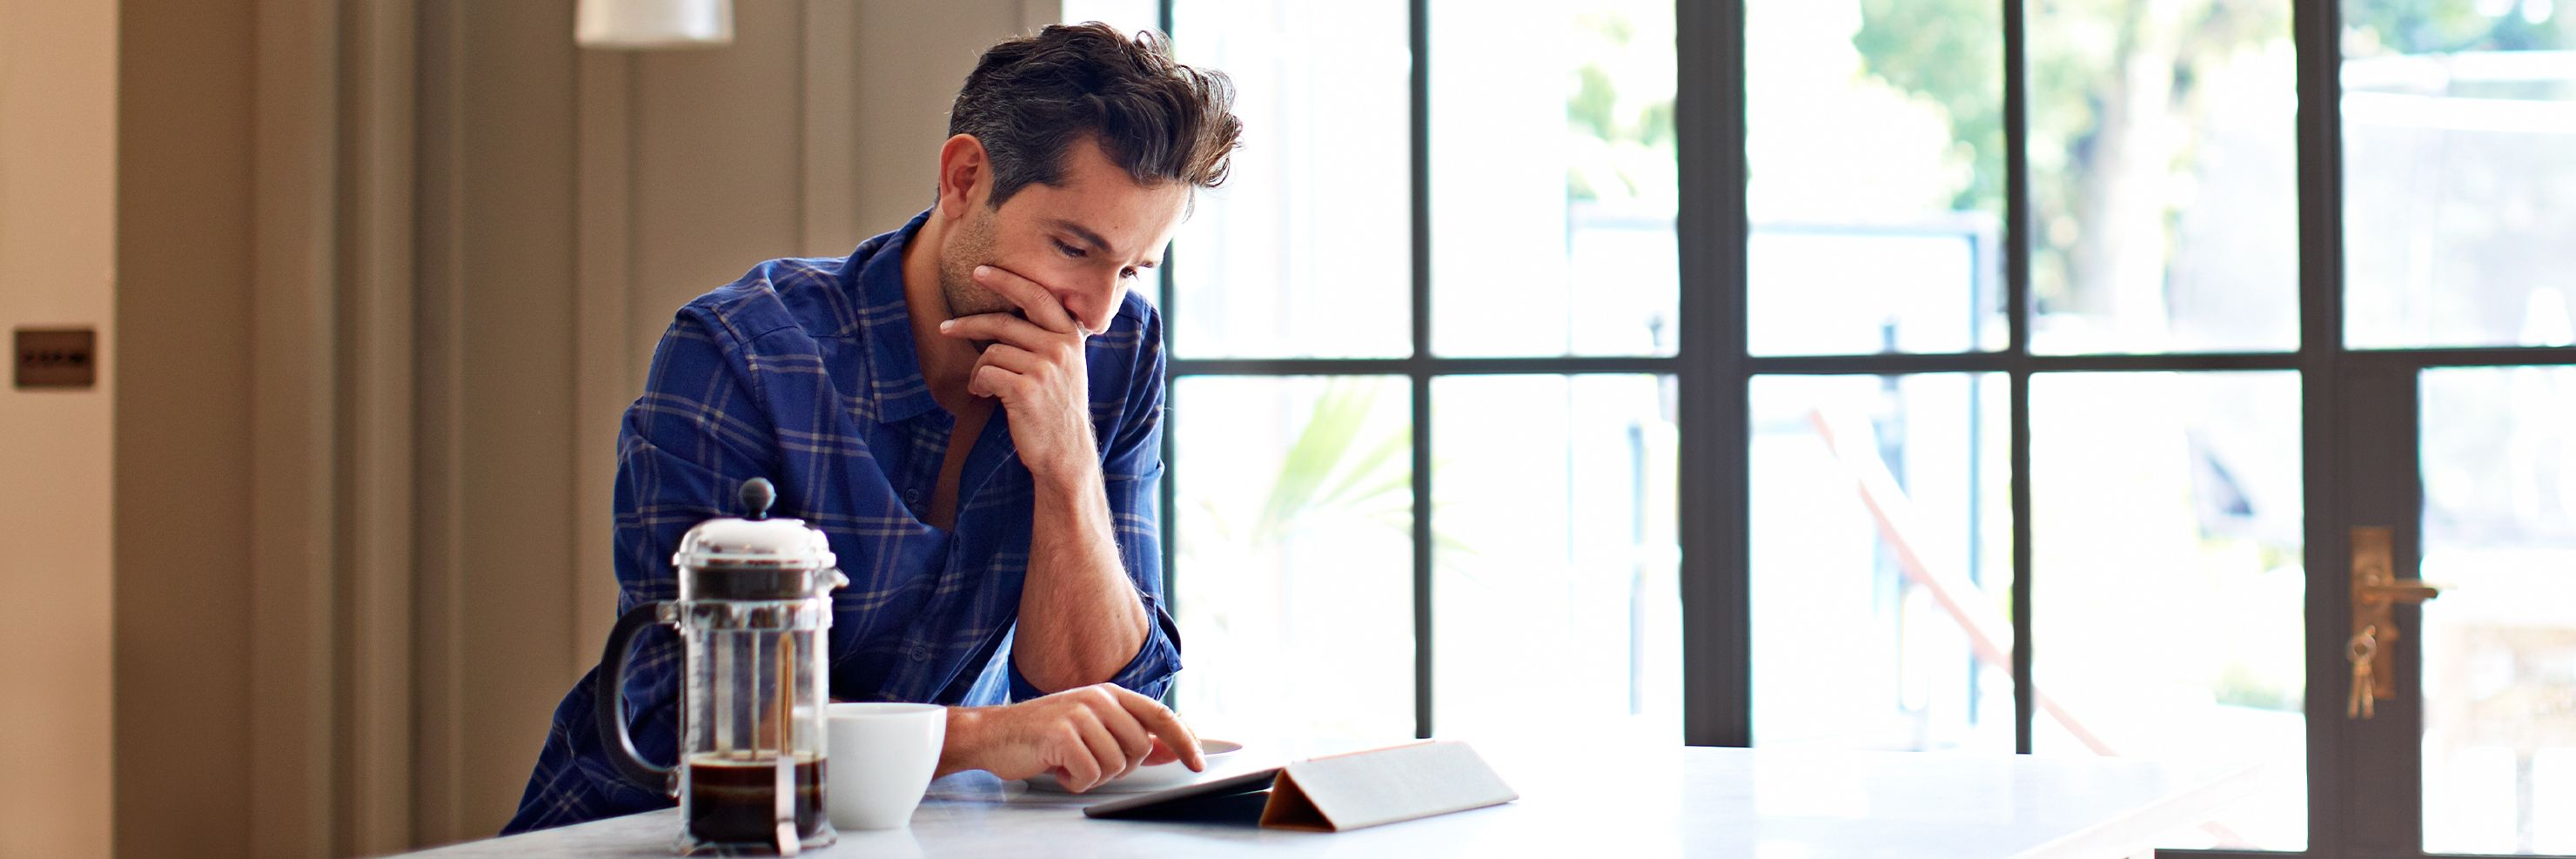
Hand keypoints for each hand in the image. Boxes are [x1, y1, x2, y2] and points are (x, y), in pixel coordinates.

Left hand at [936, 264, 1095, 484]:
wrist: (1066, 452)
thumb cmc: (1058, 409)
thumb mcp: (1066, 367)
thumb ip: (1048, 339)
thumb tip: (1007, 315)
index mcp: (1071, 336)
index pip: (1037, 295)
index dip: (1007, 280)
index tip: (980, 271)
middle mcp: (1060, 348)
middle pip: (1004, 321)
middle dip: (968, 323)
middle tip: (946, 327)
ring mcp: (1044, 368)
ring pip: (991, 351)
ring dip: (978, 370)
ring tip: (982, 386)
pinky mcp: (1025, 389)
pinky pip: (986, 373)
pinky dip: (978, 384)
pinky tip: (985, 395)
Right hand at [939, 684, 1204, 792]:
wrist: (993, 734)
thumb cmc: (1042, 735)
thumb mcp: (1091, 730)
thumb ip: (1130, 736)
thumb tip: (1170, 749)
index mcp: (1109, 694)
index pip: (1160, 715)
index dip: (1185, 740)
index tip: (1199, 761)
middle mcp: (1098, 698)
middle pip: (1140, 748)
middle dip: (1120, 766)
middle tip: (1090, 760)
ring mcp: (1080, 713)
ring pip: (1116, 765)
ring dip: (1093, 775)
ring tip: (1069, 761)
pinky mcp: (1062, 733)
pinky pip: (1089, 774)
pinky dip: (1074, 781)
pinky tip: (1057, 767)